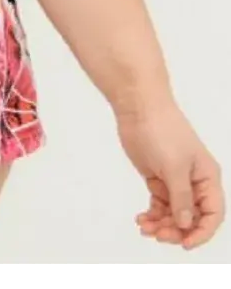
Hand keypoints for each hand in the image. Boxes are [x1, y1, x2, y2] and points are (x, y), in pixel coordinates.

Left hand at [114, 97, 223, 249]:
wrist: (138, 107)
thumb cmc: (162, 130)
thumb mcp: (175, 167)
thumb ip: (181, 198)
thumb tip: (187, 224)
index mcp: (207, 178)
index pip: (212, 214)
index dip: (202, 233)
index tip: (185, 243)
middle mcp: (194, 182)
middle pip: (192, 218)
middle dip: (176, 230)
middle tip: (158, 234)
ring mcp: (175, 180)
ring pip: (174, 214)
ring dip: (162, 224)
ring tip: (145, 227)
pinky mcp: (158, 178)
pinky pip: (160, 204)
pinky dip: (152, 214)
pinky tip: (142, 219)